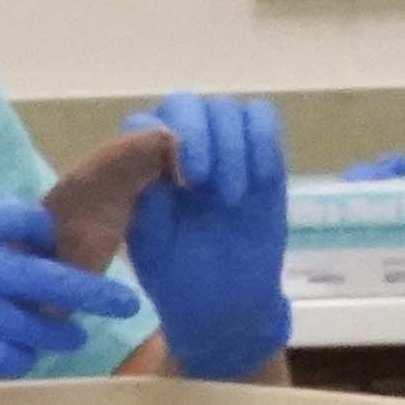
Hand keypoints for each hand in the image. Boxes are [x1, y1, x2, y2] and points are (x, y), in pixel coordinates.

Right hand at [0, 195, 141, 394]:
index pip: (24, 218)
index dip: (45, 238)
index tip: (51, 251)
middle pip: (53, 271)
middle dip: (95, 290)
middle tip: (122, 302)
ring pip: (36, 321)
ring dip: (56, 334)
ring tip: (67, 339)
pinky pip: (8, 354)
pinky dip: (19, 358)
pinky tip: (18, 359)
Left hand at [121, 91, 292, 379]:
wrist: (223, 300)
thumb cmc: (176, 274)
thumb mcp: (149, 245)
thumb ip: (145, 202)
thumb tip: (149, 153)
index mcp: (141, 166)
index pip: (142, 124)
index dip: (158, 138)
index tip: (173, 178)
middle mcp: (179, 148)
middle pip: (184, 103)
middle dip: (197, 134)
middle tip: (201, 183)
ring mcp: (223, 149)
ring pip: (226, 108)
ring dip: (232, 145)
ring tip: (230, 198)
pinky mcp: (261, 156)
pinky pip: (263, 118)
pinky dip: (263, 139)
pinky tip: (259, 179)